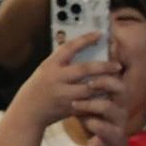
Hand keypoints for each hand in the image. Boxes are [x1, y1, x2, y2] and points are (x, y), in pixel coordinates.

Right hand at [7, 33, 121, 132]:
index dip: (85, 39)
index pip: (69, 48)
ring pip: (91, 88)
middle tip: (117, 65)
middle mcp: (56, 78)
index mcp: (49, 65)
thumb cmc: (38, 87)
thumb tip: (82, 48)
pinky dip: (101, 98)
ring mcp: (63, 94)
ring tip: (117, 80)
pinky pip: (90, 102)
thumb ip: (61, 61)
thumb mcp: (45, 70)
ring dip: (106, 84)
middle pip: (85, 69)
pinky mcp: (70, 108)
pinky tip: (109, 94)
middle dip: (104, 66)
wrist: (28, 111)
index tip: (99, 34)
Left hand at [71, 75, 128, 145]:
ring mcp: (119, 121)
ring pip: (108, 106)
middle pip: (119, 88)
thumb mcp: (88, 104)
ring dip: (89, 104)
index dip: (103, 70)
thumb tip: (67, 70)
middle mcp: (121, 106)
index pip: (113, 77)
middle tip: (86, 83)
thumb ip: (83, 91)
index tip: (84, 66)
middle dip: (102, 83)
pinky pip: (103, 127)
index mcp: (115, 96)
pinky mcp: (115, 136)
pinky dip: (91, 123)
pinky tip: (82, 122)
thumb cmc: (93, 121)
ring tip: (74, 104)